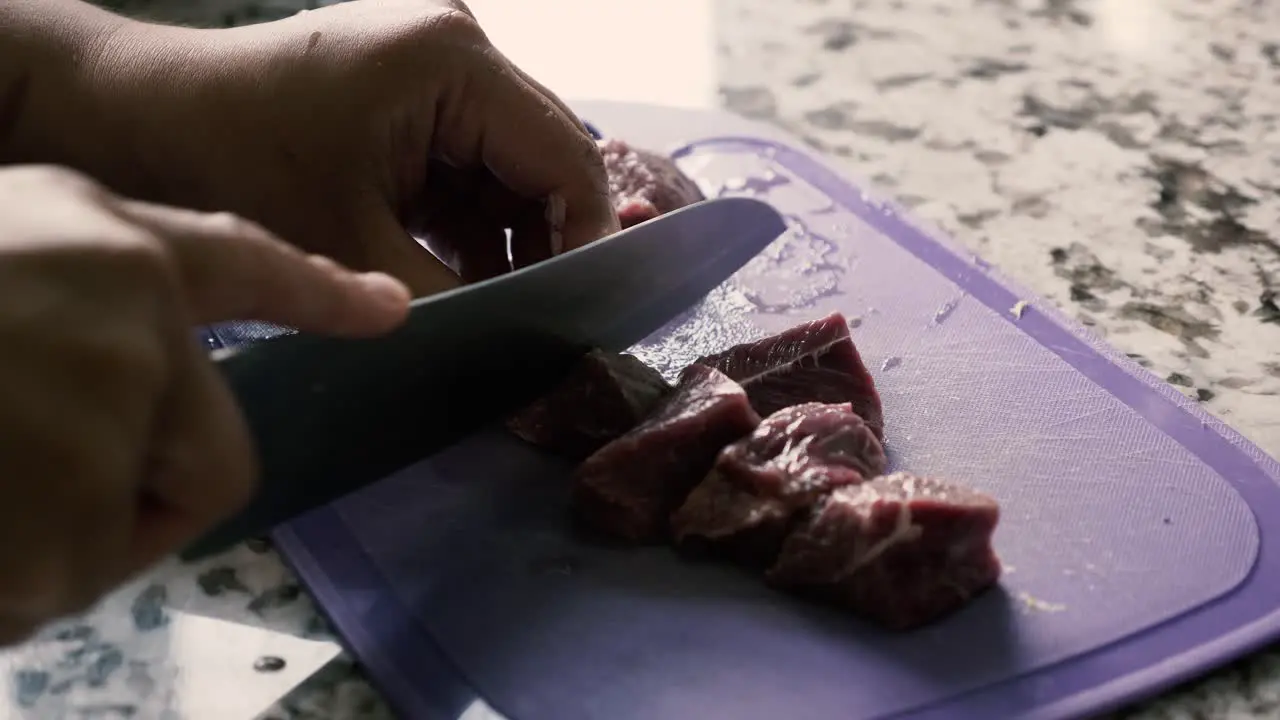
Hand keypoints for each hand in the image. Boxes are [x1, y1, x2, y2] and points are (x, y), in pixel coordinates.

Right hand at [0, 165, 408, 643]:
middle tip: (19, 471)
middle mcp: (134, 319)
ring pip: (111, 540)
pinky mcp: (62, 511)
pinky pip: (53, 585)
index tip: (386, 313)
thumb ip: (78, 301)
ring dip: (32, 544)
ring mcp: (105, 414)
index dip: (320, 292)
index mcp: (108, 247)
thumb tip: (140, 376)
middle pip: (211, 464)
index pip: (244, 263)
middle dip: (132, 497)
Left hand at [22, 0, 619, 294]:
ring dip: (512, 243)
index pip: (568, 157)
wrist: (131, 115)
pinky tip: (464, 282)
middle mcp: (460, 51)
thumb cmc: (231, 161)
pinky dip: (472, 228)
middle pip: (547, 159)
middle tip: (549, 325)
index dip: (590, 240)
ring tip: (505, 314)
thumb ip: (451, 297)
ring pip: (513, 171)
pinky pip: (470, 169)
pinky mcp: (412, 100)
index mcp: (455, 63)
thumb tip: (522, 348)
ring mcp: (435, 71)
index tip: (586, 315)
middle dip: (550, 245)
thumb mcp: (350, 243)